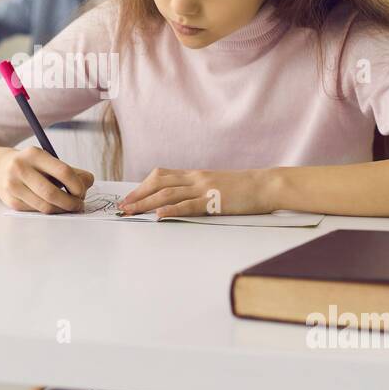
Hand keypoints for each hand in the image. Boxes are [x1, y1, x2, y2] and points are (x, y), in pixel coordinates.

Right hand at [0, 147, 92, 213]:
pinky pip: (37, 211)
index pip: (63, 171)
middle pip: (52, 193)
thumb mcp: (49, 161)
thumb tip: (88, 183)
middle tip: (79, 205)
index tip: (82, 192)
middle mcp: (20, 168)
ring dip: (62, 210)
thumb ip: (71, 171)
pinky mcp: (10, 201)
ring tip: (68, 206)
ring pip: (45, 206)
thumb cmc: (32, 165)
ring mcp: (13, 186)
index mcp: (34, 154)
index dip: (77, 185)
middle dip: (70, 202)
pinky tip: (53, 206)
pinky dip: (49, 211)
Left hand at [118, 167, 272, 218]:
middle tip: (123, 206)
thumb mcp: (215, 184)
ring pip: (168, 194)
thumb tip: (178, 200)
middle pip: (159, 183)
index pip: (161, 176)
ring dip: (147, 203)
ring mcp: (204, 189)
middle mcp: (196, 178)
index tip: (129, 197)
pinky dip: (172, 209)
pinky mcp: (214, 201)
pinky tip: (160, 215)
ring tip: (132, 211)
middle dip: (138, 195)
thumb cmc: (243, 188)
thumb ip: (197, 189)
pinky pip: (189, 205)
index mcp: (195, 175)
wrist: (265, 185)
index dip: (142, 186)